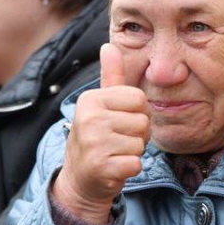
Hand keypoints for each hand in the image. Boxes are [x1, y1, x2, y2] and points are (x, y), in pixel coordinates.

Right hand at [52, 43, 149, 224]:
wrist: (80, 179)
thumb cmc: (97, 137)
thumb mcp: (101, 105)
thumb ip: (111, 76)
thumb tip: (109, 45)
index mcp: (91, 99)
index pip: (139, 98)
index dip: (137, 113)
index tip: (120, 123)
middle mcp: (90, 118)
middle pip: (143, 121)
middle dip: (137, 135)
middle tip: (117, 141)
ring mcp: (94, 143)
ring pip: (141, 143)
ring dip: (133, 152)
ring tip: (114, 153)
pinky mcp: (101, 167)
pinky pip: (136, 163)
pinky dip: (130, 169)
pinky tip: (113, 168)